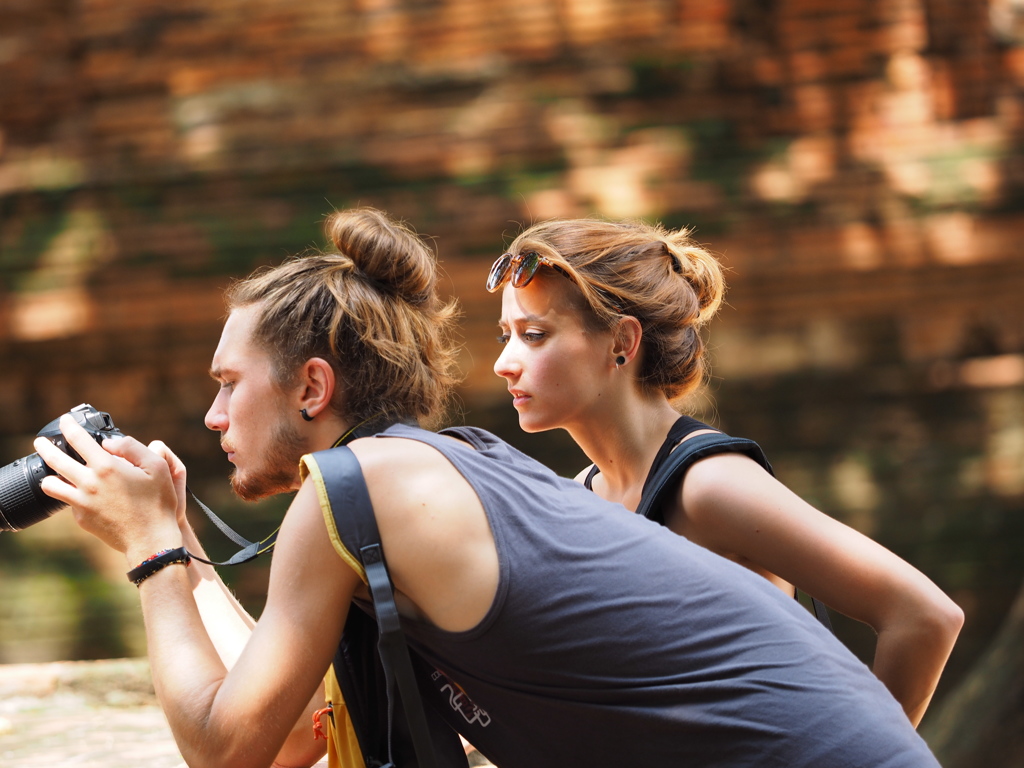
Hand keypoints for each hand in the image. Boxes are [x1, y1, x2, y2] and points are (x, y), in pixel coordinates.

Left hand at [34, 414, 181, 559]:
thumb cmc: (158, 502)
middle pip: (55, 460)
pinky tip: (82, 494)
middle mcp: (89, 483)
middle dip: (45, 447)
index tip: (65, 421)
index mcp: (106, 467)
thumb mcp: (157, 467)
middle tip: (41, 442)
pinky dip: (72, 494)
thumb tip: (108, 443)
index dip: (69, 426)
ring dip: (49, 475)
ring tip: (52, 472)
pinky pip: (69, 502)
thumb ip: (132, 448)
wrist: (150, 539)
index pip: (78, 439)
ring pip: (51, 484)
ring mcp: (82, 502)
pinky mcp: (82, 518)